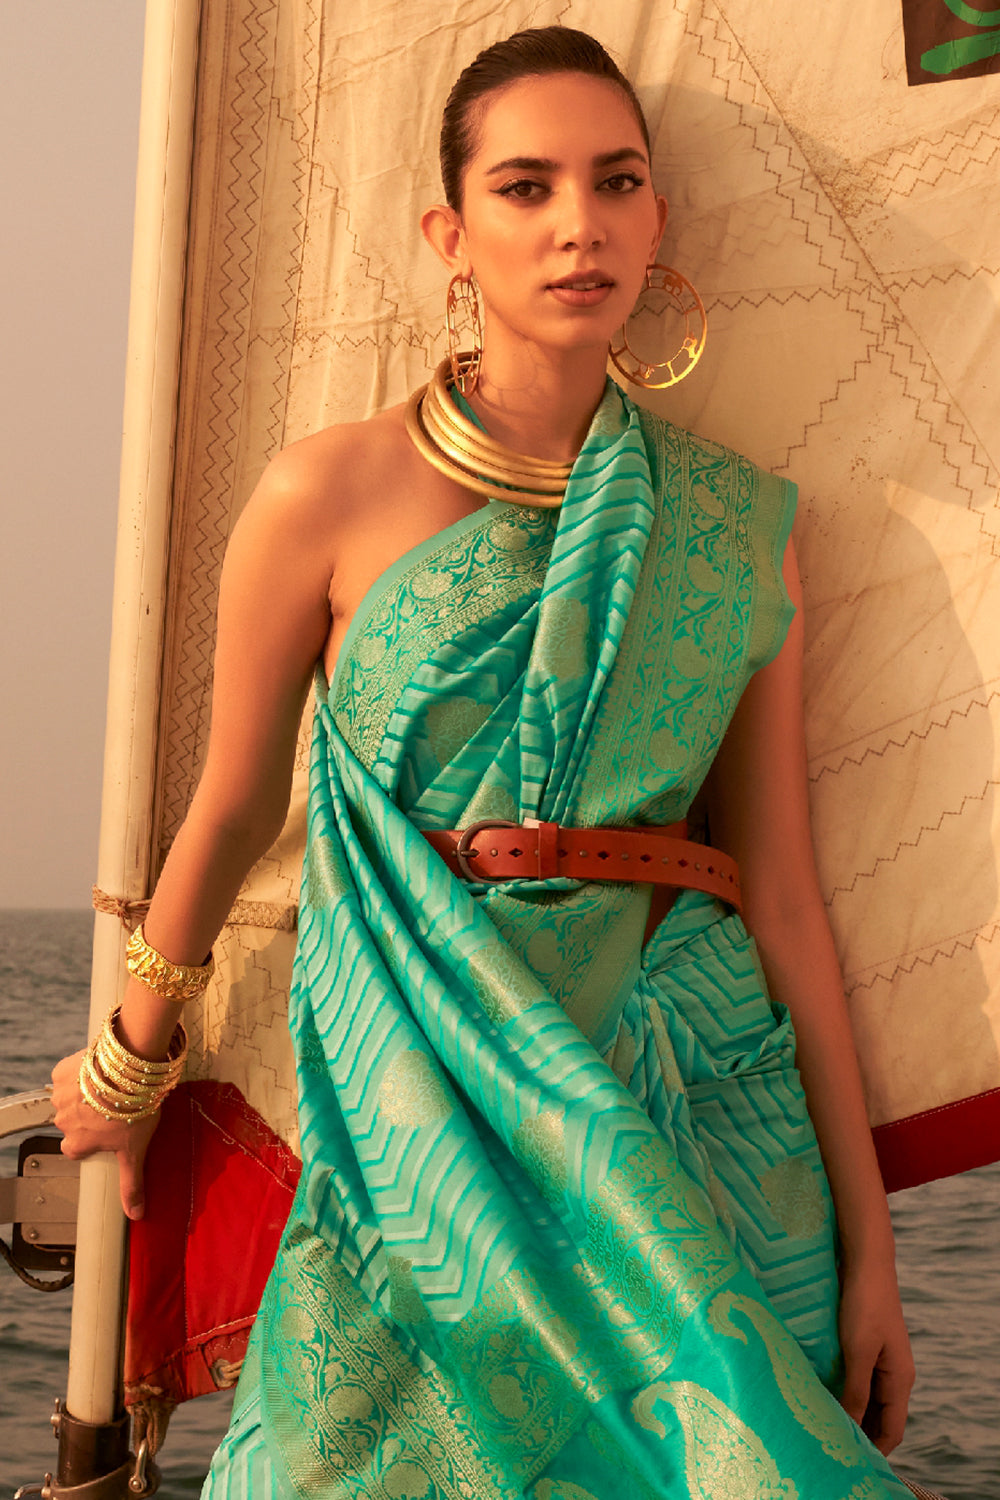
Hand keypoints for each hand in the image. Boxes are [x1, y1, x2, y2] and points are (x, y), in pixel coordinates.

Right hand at [50, 1050, 160, 1220]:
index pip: (75, 1149)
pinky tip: (98, 1072)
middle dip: (90, 1115)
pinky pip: (67, 1074)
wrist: (131, 1071)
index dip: (92, 1140)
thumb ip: (131, 1183)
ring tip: (109, 1088)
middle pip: (73, 1123)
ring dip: (85, 1093)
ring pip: (69, 1098)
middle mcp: (63, 1121)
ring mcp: (60, 1096)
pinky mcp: (62, 1071)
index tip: (106, 1133)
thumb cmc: (134, 1110)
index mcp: (76, 1143)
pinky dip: (80, 1072)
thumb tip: (135, 1213)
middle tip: (114, 1107)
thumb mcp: (135, 1151)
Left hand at [837, 1254, 914, 1454]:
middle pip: (878, 1416)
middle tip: (829, 1443)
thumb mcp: (859, 1350)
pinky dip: (842, 1389)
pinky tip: (822, 1392)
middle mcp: (892, 1373)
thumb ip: (856, 1389)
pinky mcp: (864, 1345)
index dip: (874, 1447)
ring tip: (821, 1421)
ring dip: (847, 1409)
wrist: (865, 1261)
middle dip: (858, 1431)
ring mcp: (879, 1359)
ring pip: (865, 1397)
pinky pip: (855, 1378)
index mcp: (900, 1379)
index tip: (849, 1459)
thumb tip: (851, 1427)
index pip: (892, 1429)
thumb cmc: (864, 1304)